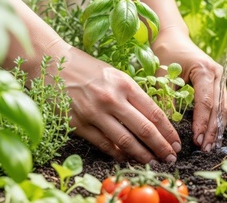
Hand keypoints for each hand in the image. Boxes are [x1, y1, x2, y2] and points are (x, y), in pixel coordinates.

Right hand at [60, 46, 180, 162]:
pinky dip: (117, 154)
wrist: (50, 62)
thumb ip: (133, 94)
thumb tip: (153, 118)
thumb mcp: (115, 74)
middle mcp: (112, 99)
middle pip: (144, 129)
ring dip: (142, 154)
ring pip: (125, 140)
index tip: (176, 142)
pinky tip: (128, 158)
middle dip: (161, 146)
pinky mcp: (78, 124)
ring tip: (154, 162)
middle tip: (171, 158)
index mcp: (125, 84)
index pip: (154, 112)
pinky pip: (103, 144)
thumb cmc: (87, 69)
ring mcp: (94, 113)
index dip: (168, 131)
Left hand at [151, 27, 226, 151]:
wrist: (172, 37)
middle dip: (212, 130)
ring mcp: (221, 78)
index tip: (196, 139)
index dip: (202, 122)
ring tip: (209, 146)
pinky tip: (212, 135)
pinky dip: (217, 120)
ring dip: (217, 128)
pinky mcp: (218, 83)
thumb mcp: (163, 74)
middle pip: (218, 107)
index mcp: (204, 70)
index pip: (205, 101)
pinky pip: (221, 105)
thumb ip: (167, 97)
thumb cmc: (166, 53)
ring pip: (223, 108)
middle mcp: (217, 74)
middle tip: (205, 149)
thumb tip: (167, 125)